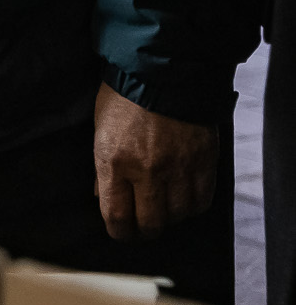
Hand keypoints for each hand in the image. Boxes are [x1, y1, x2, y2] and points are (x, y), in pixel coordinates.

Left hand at [94, 83, 216, 239]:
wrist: (164, 71)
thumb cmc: (124, 97)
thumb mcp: (100, 129)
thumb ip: (102, 166)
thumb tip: (102, 195)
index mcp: (114, 162)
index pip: (117, 217)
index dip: (119, 232)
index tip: (120, 232)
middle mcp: (147, 171)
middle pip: (150, 224)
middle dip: (144, 231)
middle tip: (142, 226)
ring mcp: (178, 169)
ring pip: (178, 216)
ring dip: (169, 217)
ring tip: (162, 207)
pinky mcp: (204, 163)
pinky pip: (201, 201)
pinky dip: (192, 206)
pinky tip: (183, 198)